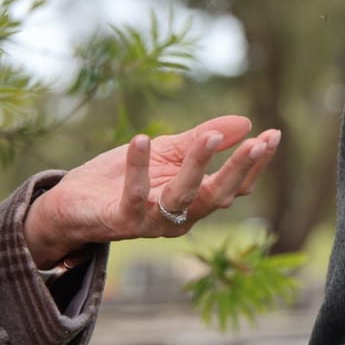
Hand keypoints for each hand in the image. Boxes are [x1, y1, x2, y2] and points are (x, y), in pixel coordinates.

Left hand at [22, 115, 280, 265]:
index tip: (274, 134)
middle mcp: (179, 218)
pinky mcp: (120, 219)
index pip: (234, 187)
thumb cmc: (119, 179)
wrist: (70, 203)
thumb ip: (202, 140)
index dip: (255, 164)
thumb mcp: (166, 153)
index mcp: (194, 201)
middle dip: (240, 169)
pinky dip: (137, 168)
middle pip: (218, 197)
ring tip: (207, 135)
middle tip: (259, 141)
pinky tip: (142, 139)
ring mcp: (151, 222)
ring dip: (197, 167)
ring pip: (183, 198)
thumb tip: (246, 122)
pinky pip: (133, 195)